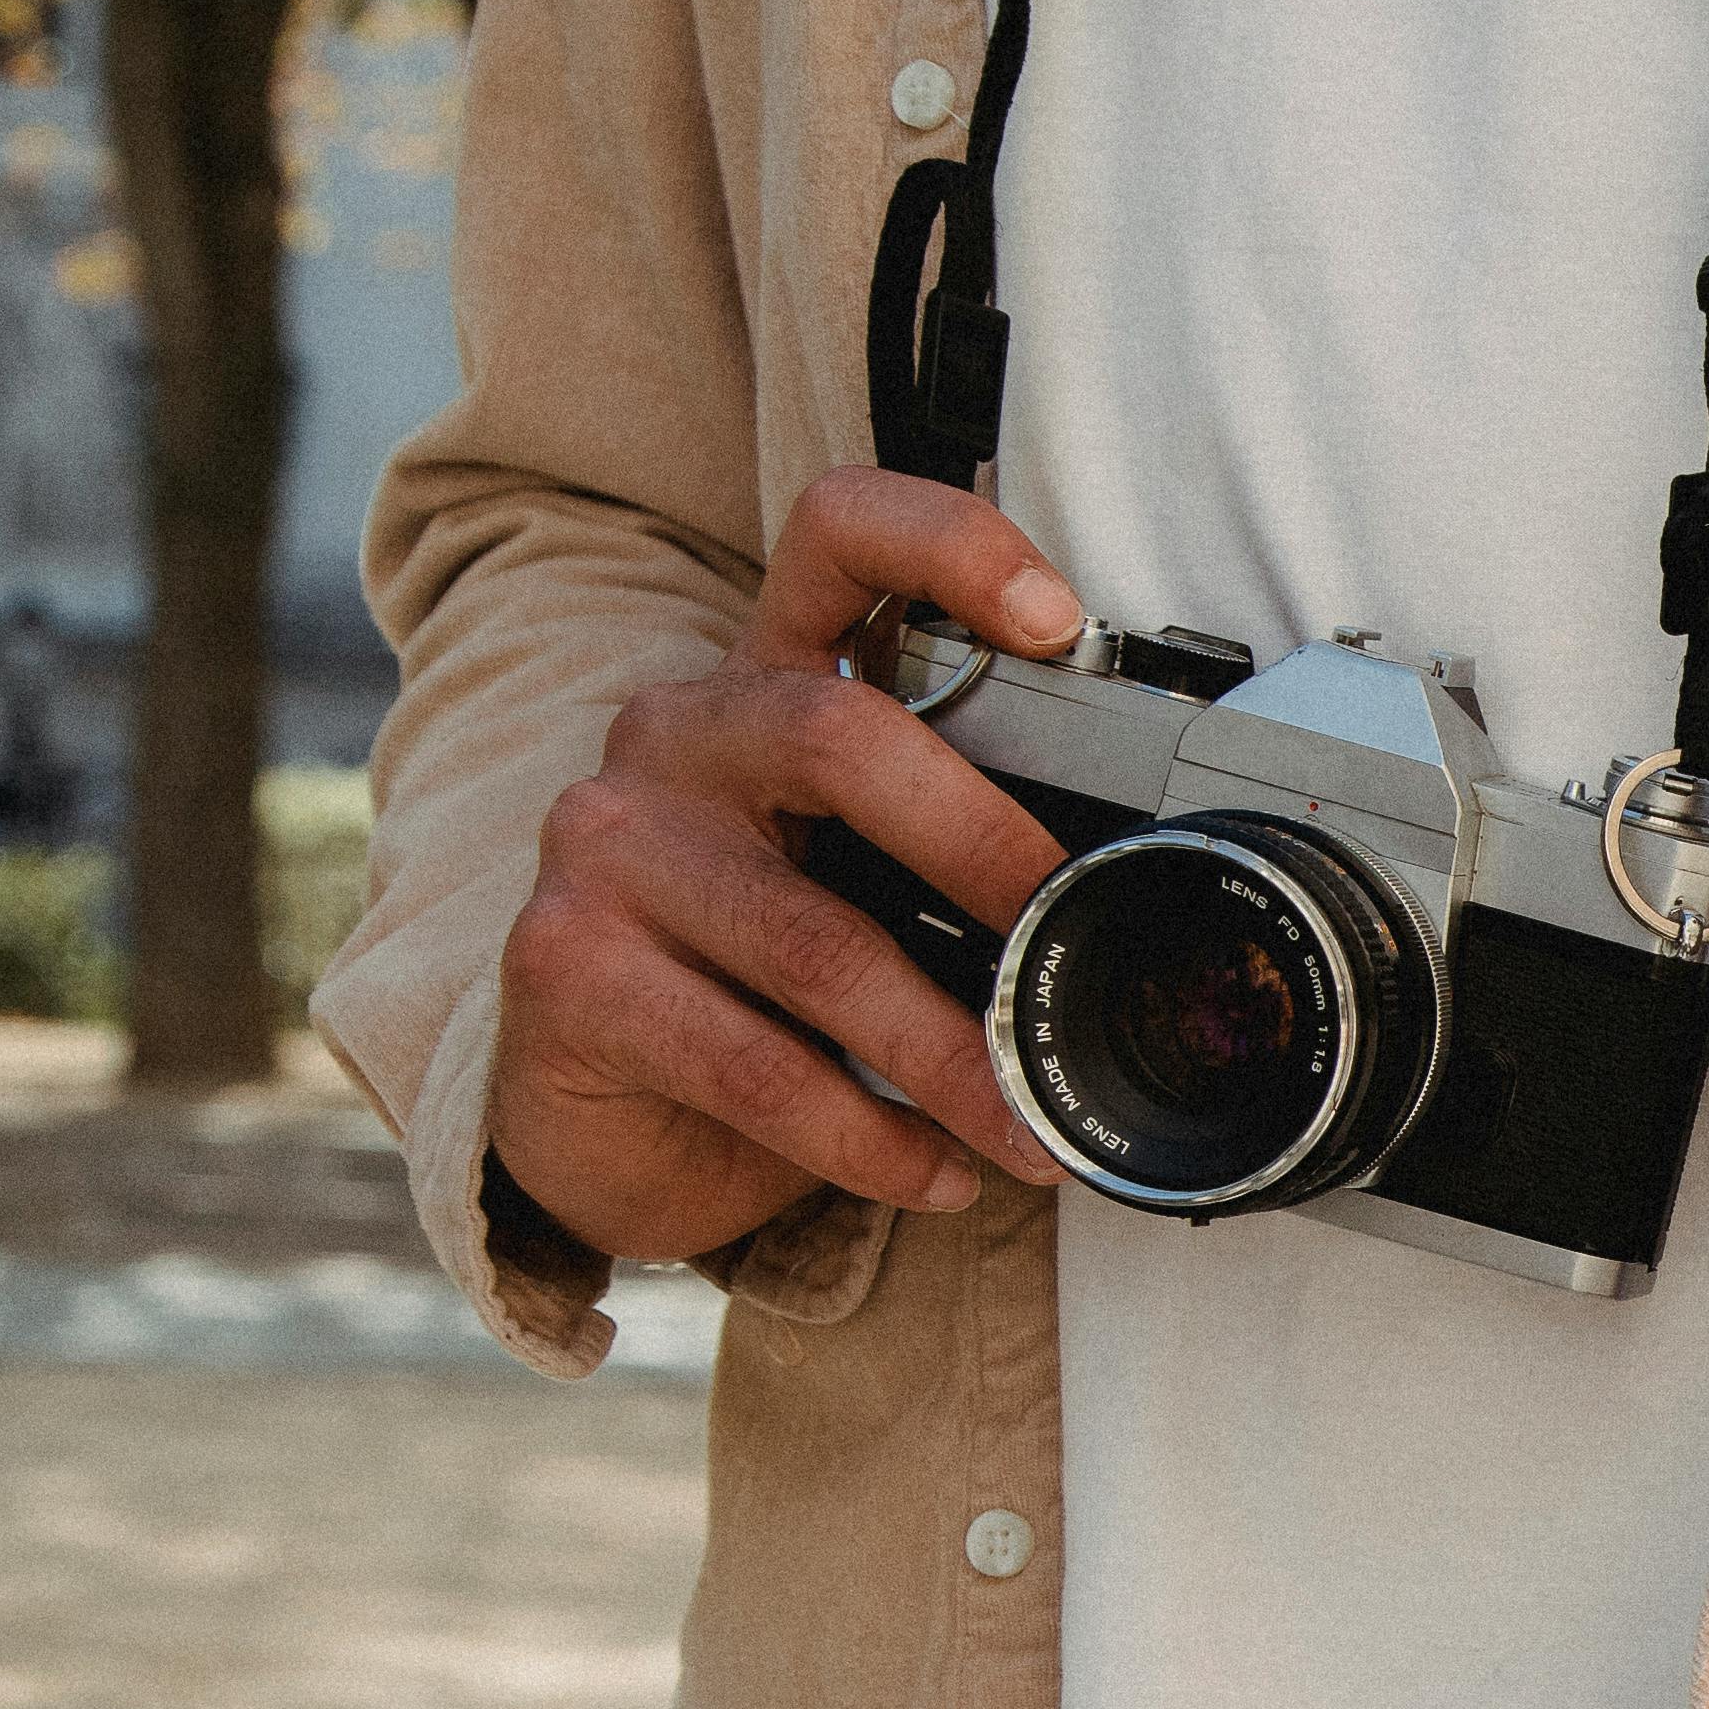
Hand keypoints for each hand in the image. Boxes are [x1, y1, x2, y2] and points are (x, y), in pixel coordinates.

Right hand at [485, 462, 1086, 1269]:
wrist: (611, 1115)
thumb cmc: (773, 984)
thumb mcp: (876, 892)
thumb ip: (967, 860)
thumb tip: (1144, 911)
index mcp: (771, 682)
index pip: (837, 537)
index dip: (946, 545)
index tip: (1057, 618)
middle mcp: (677, 733)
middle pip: (843, 736)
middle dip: (987, 854)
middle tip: (1074, 955)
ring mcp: (604, 843)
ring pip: (816, 945)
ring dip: (955, 1059)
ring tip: (1036, 1132)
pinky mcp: (564, 968)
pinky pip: (756, 1067)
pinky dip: (873, 1140)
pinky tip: (936, 1172)